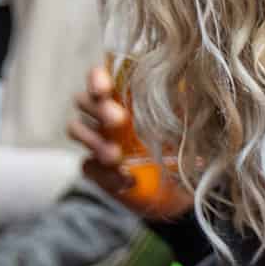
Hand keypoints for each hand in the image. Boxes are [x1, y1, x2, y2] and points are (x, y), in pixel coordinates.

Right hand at [70, 62, 192, 219]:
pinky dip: (104, 173)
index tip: (104, 88)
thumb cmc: (184, 144)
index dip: (97, 79)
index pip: (100, 79)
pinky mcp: (98, 171)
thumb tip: (186, 83)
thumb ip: (180, 100)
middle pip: (83, 101)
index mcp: (123, 97)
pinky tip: (126, 179)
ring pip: (77, 130)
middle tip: (119, 120)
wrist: (184, 186)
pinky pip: (88, 167)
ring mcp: (98, 142)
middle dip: (98, 109)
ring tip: (115, 155)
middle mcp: (105, 115)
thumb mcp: (187, 120)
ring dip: (94, 140)